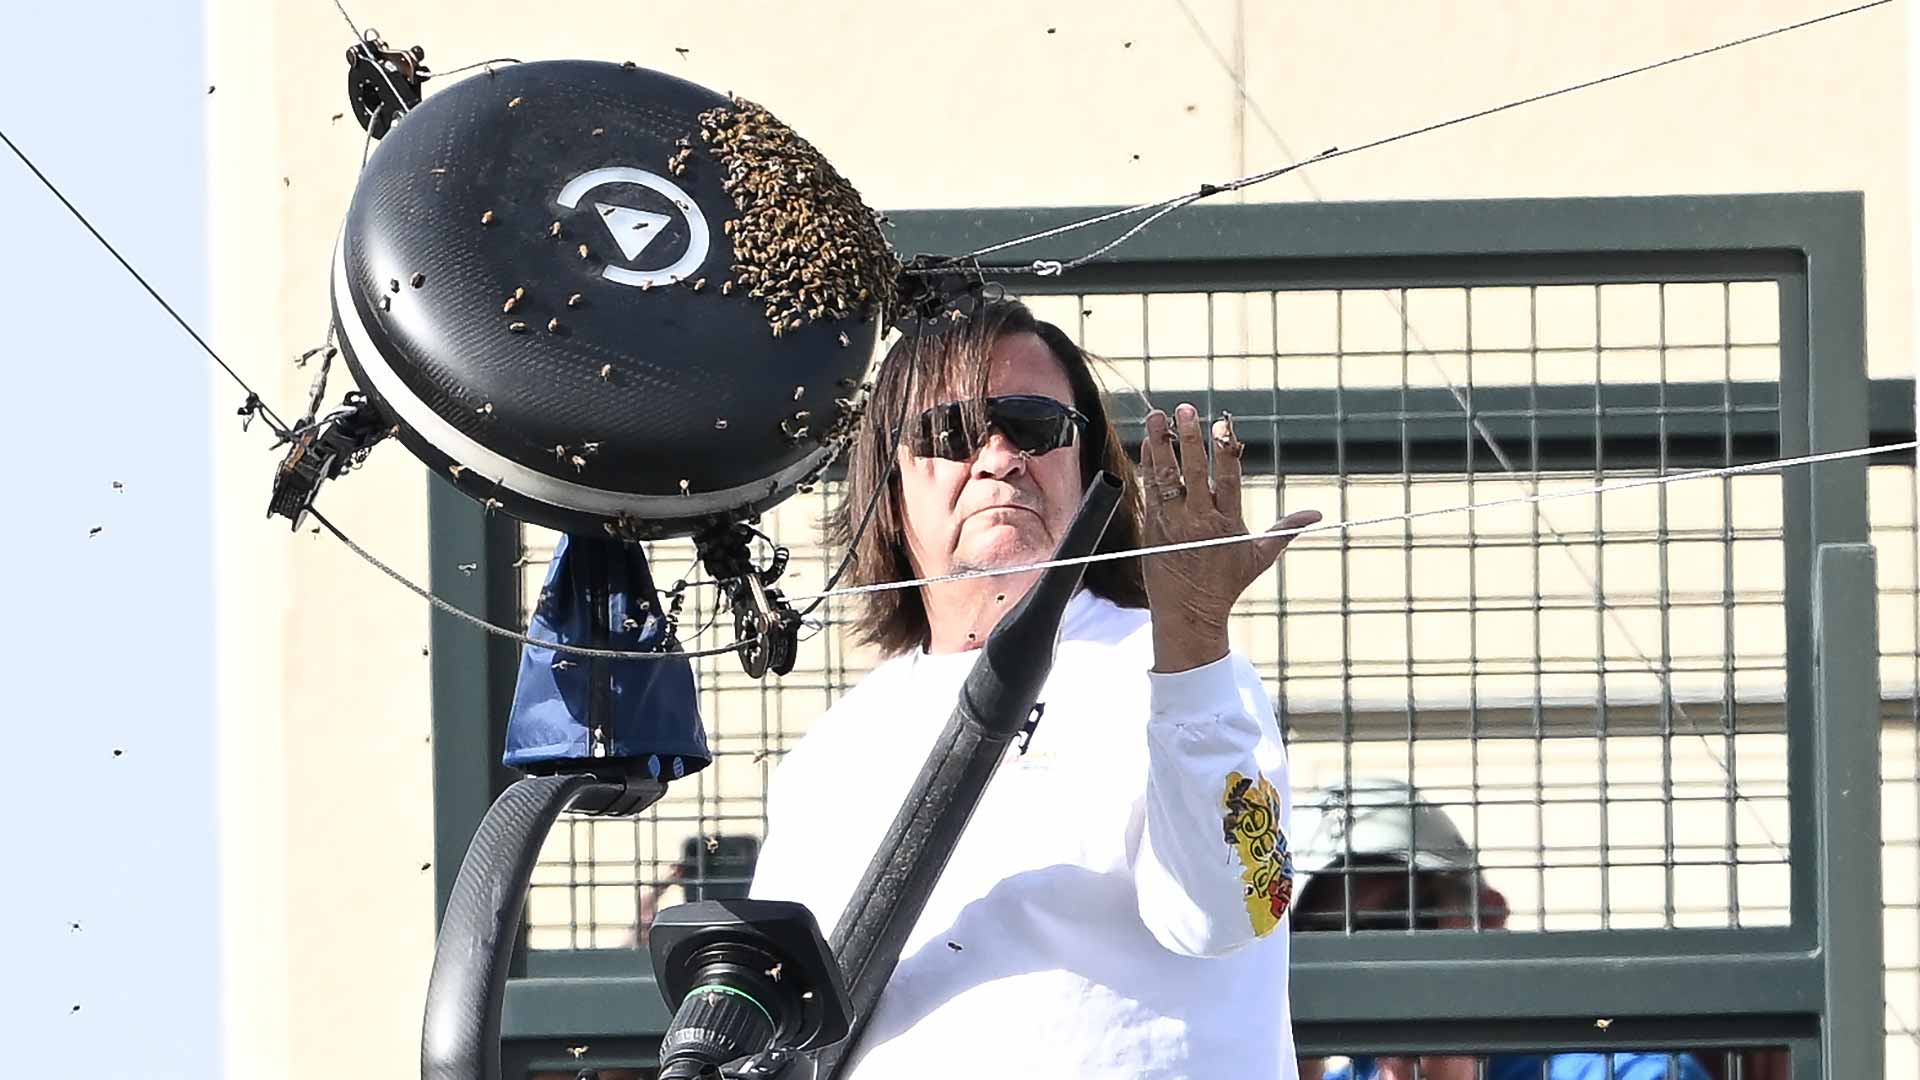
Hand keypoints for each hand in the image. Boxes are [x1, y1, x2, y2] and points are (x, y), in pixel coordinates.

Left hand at [1138, 403, 1319, 671]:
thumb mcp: (1260, 557)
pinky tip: (1148, 441)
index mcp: (1228, 523)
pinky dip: (1148, 465)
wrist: (1188, 613)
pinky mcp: (1153, 527)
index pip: (1228, 479)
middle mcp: (1199, 521)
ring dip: (1161, 445)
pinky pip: (1151, 490)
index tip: (1223, 423)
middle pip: (1194, 473)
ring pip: (1166, 478)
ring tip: (1157, 416)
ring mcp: (1173, 523)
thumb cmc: (1226, 583)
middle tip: (1186, 410)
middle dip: (1190, 439)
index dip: (1225, 451)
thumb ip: (1285, 530)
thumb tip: (1317, 514)